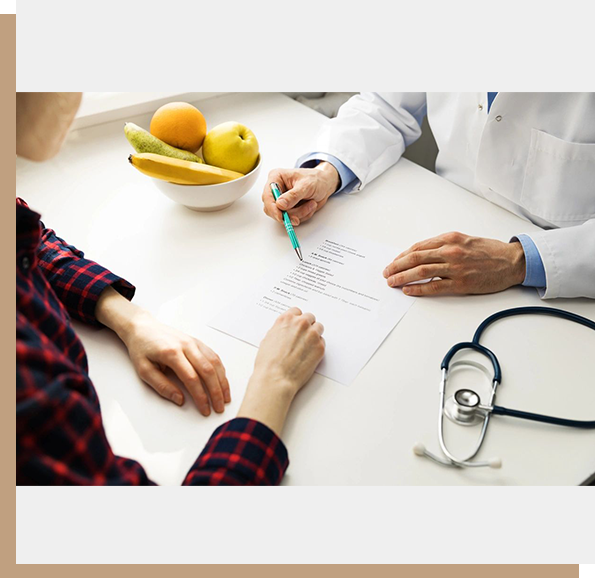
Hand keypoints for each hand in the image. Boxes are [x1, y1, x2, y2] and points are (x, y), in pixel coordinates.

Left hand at [120, 311, 230, 414]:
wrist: (143, 327)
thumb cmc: (141, 348)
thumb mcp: (143, 370)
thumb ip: (162, 386)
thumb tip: (179, 400)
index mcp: (171, 353)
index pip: (191, 378)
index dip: (200, 396)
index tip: (205, 410)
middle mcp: (186, 346)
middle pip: (208, 371)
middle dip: (216, 392)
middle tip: (219, 407)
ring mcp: (193, 342)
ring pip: (214, 363)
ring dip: (222, 382)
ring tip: (226, 397)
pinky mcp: (197, 342)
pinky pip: (213, 356)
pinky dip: (221, 370)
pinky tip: (222, 381)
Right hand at [237, 308, 324, 435]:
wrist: (275, 378)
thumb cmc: (268, 362)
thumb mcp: (268, 339)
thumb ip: (280, 330)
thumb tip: (286, 332)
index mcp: (286, 319)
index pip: (297, 312)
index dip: (297, 320)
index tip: (297, 326)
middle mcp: (300, 324)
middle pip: (310, 317)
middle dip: (307, 326)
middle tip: (303, 336)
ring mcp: (312, 335)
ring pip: (319, 328)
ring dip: (314, 334)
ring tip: (307, 346)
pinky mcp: (320, 347)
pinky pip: (322, 342)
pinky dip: (317, 347)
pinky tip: (309, 355)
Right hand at [262, 162, 339, 225]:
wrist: (325, 184)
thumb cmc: (316, 179)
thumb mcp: (306, 185)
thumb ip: (293, 195)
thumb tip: (280, 204)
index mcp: (276, 178)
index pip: (267, 196)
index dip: (273, 208)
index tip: (281, 217)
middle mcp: (276, 190)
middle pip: (272, 209)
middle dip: (288, 214)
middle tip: (299, 215)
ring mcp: (282, 201)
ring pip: (283, 216)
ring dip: (299, 214)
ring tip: (311, 203)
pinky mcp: (288, 209)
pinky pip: (291, 219)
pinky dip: (303, 215)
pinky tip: (310, 206)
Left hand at [383, 232, 525, 295]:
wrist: (512, 261)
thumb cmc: (489, 251)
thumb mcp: (464, 240)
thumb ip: (444, 245)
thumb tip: (422, 254)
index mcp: (450, 238)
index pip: (418, 247)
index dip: (402, 256)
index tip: (393, 262)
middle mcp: (450, 251)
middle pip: (414, 258)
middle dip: (396, 266)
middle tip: (386, 273)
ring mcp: (455, 268)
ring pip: (420, 272)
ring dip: (402, 277)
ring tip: (392, 282)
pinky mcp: (461, 283)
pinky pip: (433, 287)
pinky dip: (418, 289)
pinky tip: (408, 290)